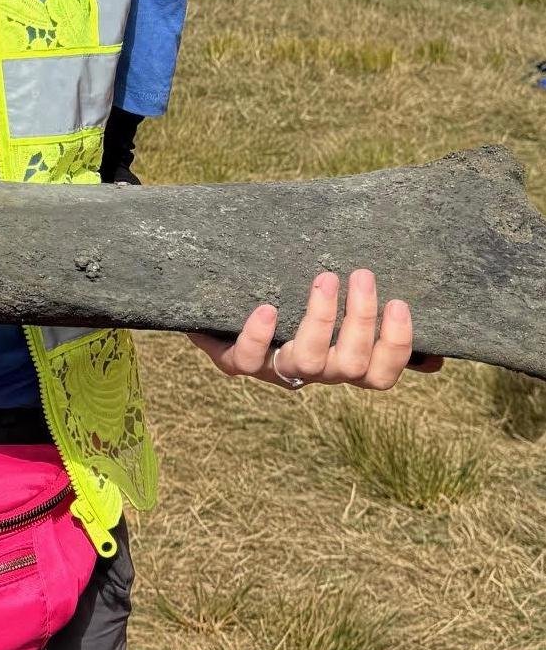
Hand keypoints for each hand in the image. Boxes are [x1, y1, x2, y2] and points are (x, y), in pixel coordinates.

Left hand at [187, 268, 445, 390]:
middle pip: (349, 366)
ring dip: (321, 320)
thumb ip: (373, 319)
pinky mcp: (234, 360)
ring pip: (307, 363)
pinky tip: (268, 306)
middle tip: (362, 274)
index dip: (395, 346)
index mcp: (338, 362)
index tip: (400, 302)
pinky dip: (259, 334)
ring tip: (326, 278)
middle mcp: (311, 372)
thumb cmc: (286, 294)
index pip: (380, 376)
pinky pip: (246, 360)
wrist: (213, 298)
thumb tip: (435, 354)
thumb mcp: (330, 306)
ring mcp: (273, 368)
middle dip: (361, 320)